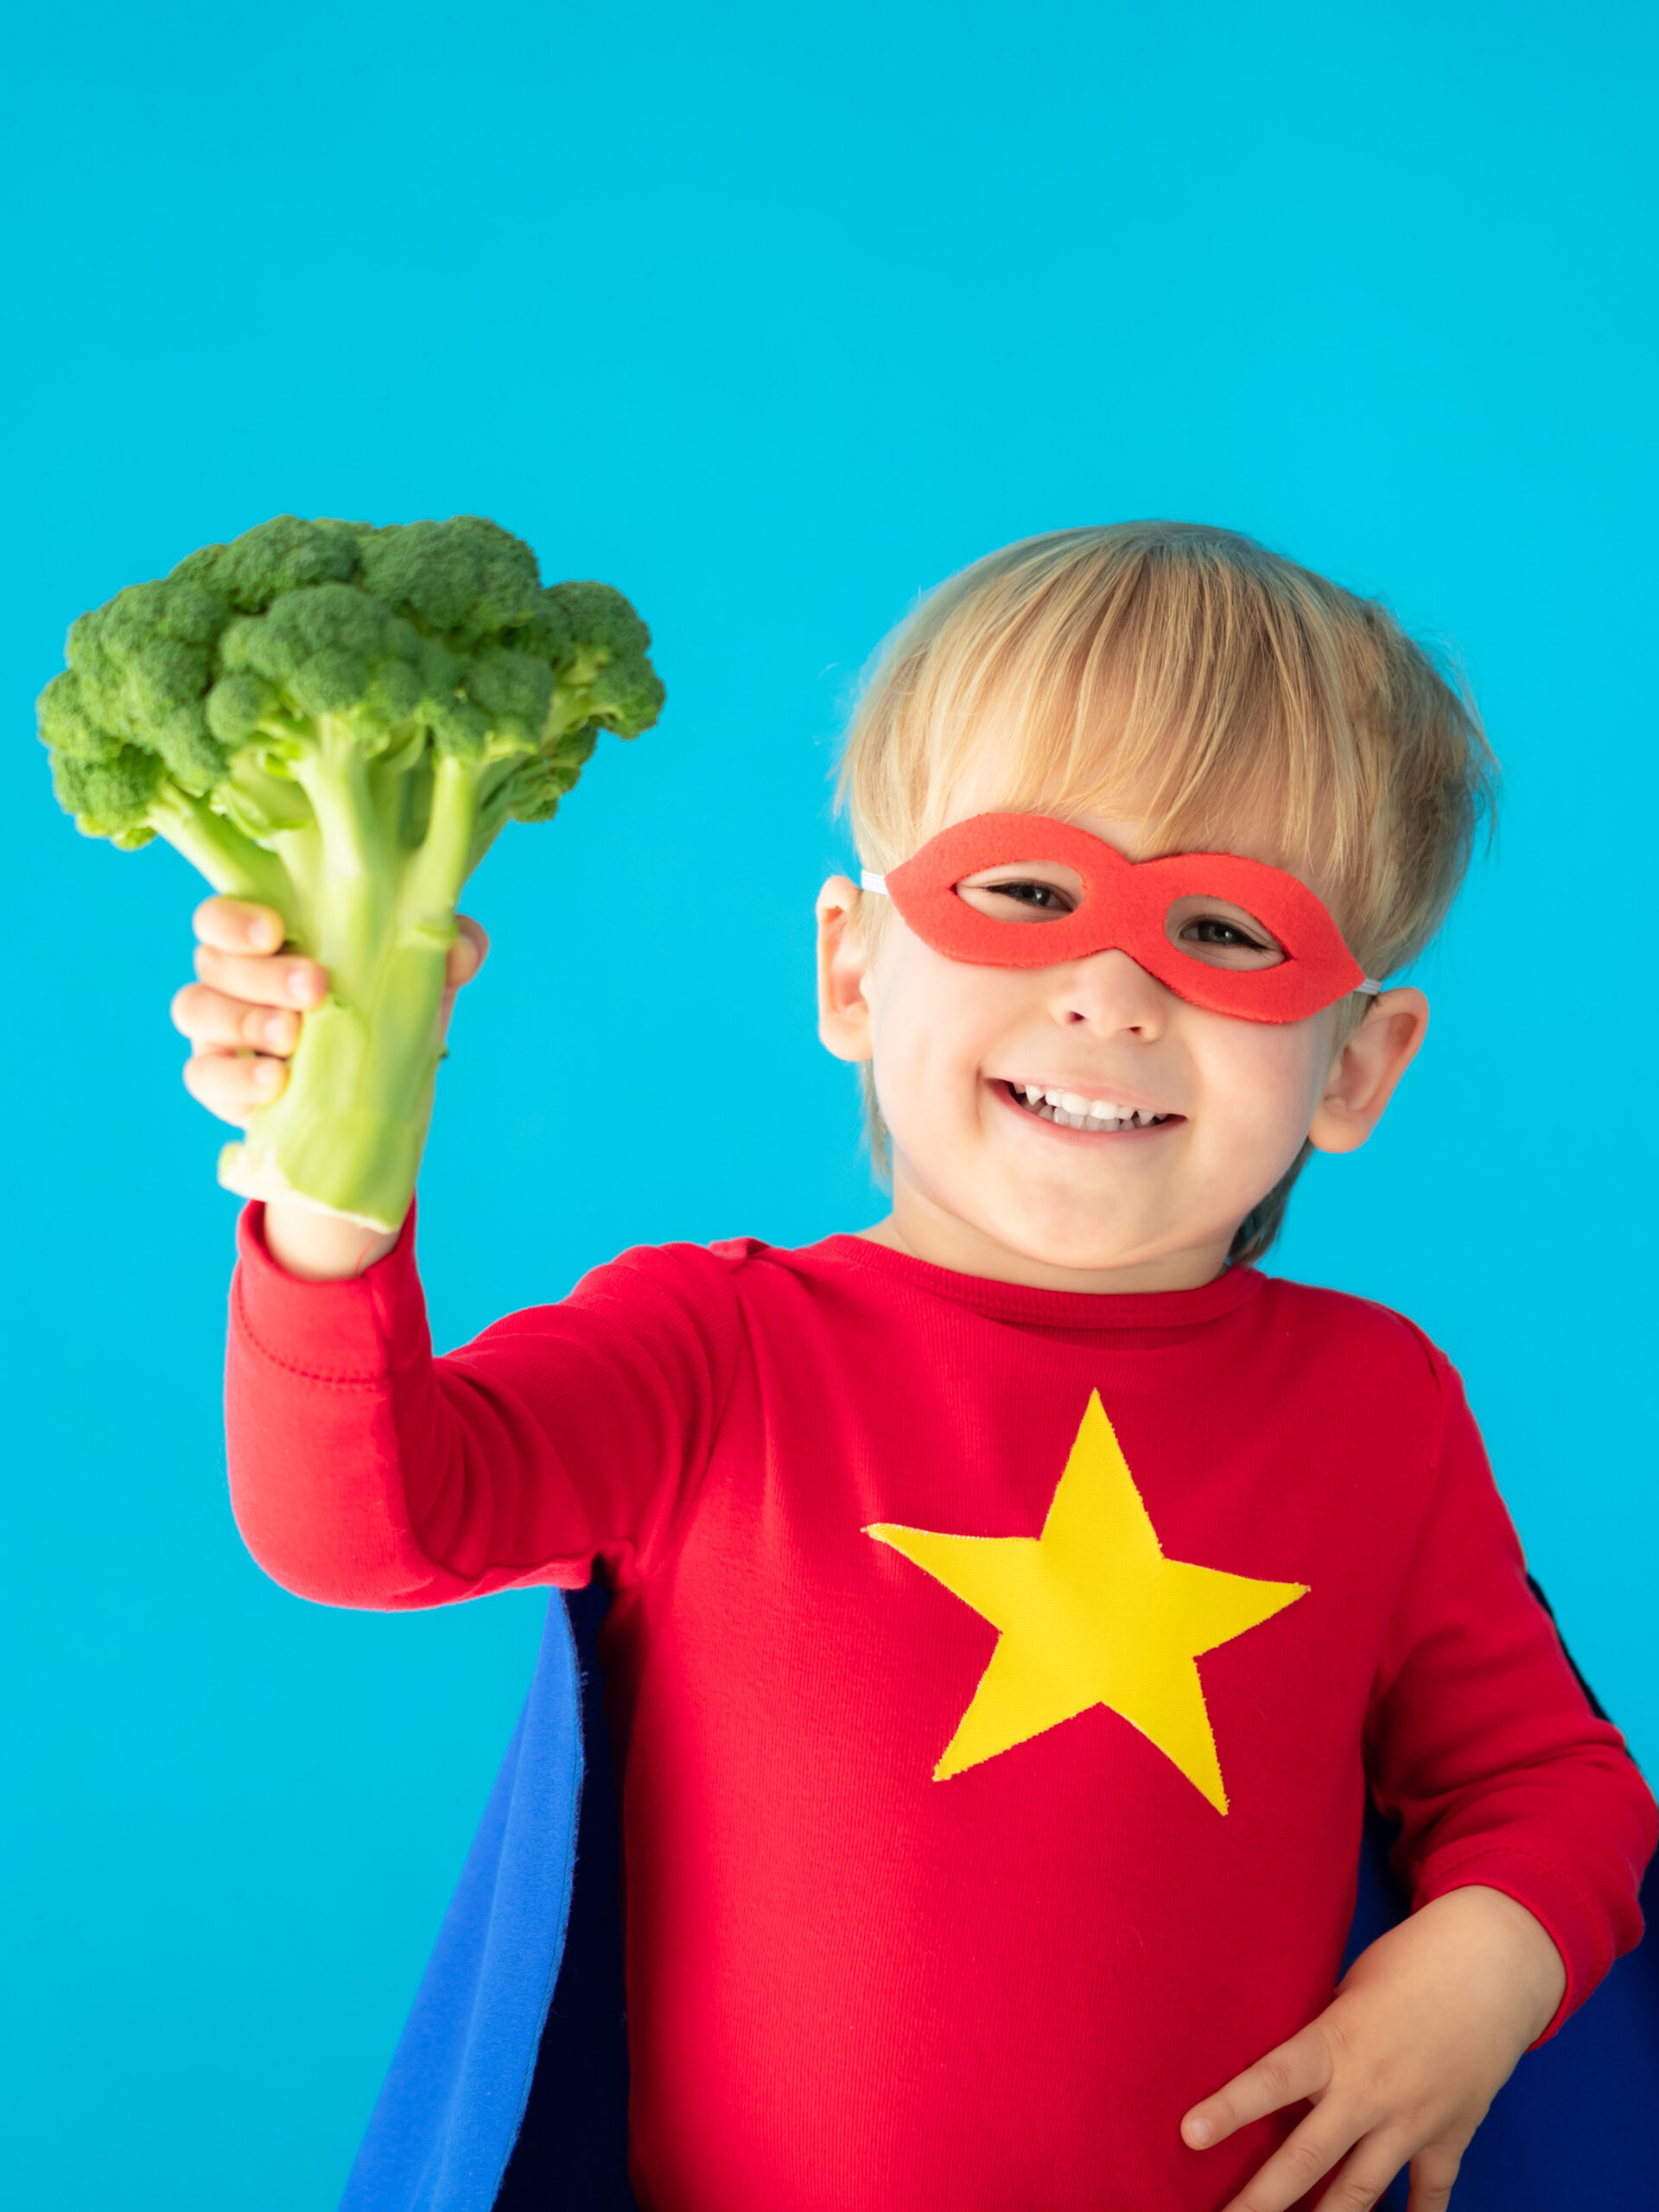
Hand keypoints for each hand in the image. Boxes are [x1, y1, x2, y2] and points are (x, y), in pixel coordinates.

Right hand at [172, 897, 487, 1277]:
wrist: (381, 1094)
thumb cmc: (389, 1008)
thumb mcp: (427, 977)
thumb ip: (450, 947)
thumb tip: (460, 950)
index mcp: (269, 935)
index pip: (224, 911)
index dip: (236, 918)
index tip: (278, 931)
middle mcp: (232, 973)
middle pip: (212, 959)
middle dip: (261, 973)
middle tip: (315, 987)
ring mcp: (219, 1028)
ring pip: (195, 1009)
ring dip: (245, 1020)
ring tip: (294, 1037)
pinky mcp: (218, 1080)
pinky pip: (201, 1075)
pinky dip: (234, 1078)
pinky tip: (275, 1083)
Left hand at [1181, 1886, 1565, 2211]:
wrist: (1493, 1963)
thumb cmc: (1410, 1960)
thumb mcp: (1349, 1988)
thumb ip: (1321, 2037)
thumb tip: (1291, 2075)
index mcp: (1336, 2042)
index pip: (1270, 2081)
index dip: (1228, 2109)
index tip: (1189, 2135)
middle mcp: (1370, 2090)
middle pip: (1306, 2158)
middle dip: (1262, 2199)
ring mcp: (1413, 2120)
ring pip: (1360, 2191)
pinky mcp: (1451, 2135)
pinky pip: (1430, 2193)